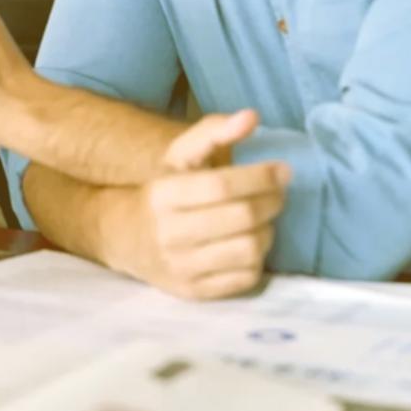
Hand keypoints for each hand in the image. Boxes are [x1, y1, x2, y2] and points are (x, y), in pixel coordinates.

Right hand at [103, 109, 290, 299]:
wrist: (127, 237)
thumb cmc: (166, 190)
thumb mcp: (180, 156)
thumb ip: (213, 131)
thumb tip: (251, 117)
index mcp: (162, 195)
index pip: (221, 185)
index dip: (259, 177)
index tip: (283, 170)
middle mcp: (168, 233)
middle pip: (241, 217)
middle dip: (272, 202)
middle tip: (279, 193)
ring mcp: (181, 267)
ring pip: (249, 249)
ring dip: (268, 231)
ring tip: (264, 219)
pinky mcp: (194, 292)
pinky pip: (246, 278)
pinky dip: (258, 259)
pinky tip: (250, 243)